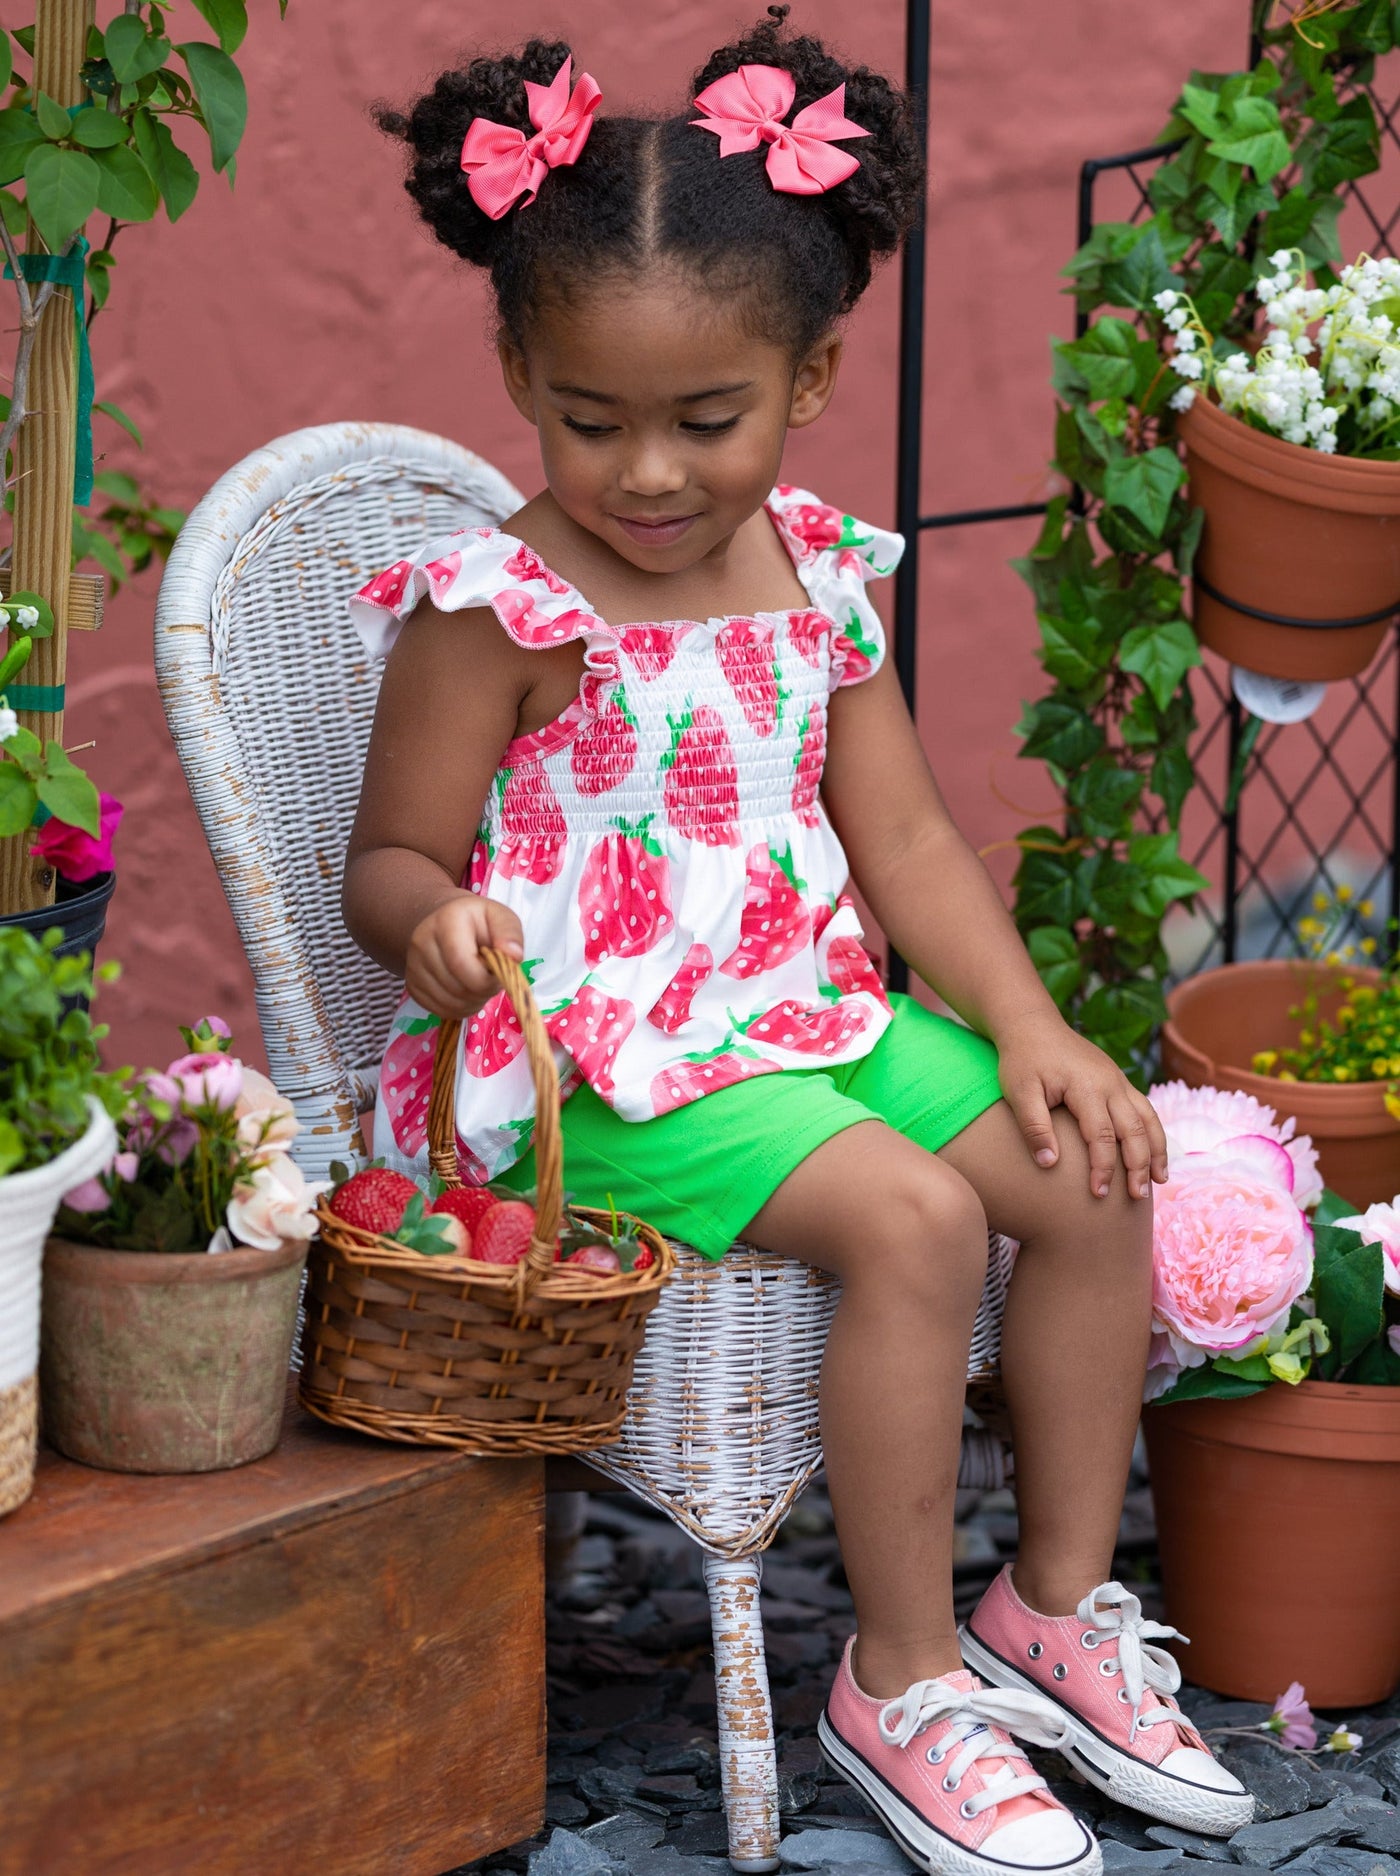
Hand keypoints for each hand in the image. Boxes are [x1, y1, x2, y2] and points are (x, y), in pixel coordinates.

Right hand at [404, 893, 524, 1019]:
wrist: (445, 923)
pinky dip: (459, 1008)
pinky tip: (466, 991)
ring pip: (449, 1004)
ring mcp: (413, 966)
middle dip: (482, 991)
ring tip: (479, 982)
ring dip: (473, 1002)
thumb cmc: (477, 922)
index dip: (486, 979)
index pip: (461, 964)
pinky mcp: (412, 985)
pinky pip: (440, 1010)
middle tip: (490, 977)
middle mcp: (422, 943)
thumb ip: (510, 934)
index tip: (498, 974)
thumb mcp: (499, 917)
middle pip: (456, 988)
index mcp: (446, 921)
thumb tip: (514, 956)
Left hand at [995, 1014, 1167, 1201]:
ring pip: (1147, 1119)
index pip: (1102, 1136)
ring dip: (1156, 1151)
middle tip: (1137, 1197)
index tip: (1098, 1194)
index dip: (1102, 1167)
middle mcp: (1110, 1083)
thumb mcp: (1019, 1091)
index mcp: (1087, 1086)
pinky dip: (1153, 1134)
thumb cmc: (1022, 1060)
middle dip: (1139, 1165)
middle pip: (1134, 1130)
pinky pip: (1144, 1109)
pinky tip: (1153, 1154)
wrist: (1032, 1024)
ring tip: (1159, 1181)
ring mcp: (1118, 1080)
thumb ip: (1034, 1127)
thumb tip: (1049, 1164)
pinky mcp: (1118, 1081)